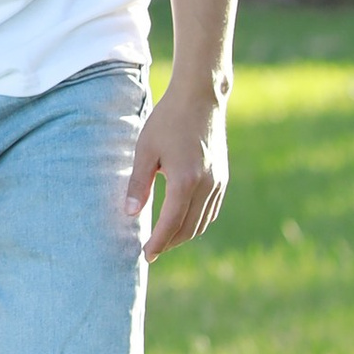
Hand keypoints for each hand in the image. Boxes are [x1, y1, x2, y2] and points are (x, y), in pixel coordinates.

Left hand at [128, 80, 228, 259]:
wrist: (200, 98)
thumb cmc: (167, 120)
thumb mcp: (145, 150)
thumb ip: (138, 184)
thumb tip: (130, 214)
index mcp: (185, 180)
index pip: (171, 224)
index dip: (158, 242)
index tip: (145, 255)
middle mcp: (206, 185)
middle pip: (189, 228)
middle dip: (170, 243)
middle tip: (151, 250)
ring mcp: (219, 182)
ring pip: (203, 222)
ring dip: (184, 235)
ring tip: (164, 239)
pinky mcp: (223, 177)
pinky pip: (211, 210)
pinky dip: (197, 221)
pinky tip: (183, 220)